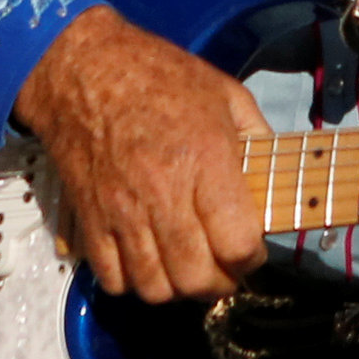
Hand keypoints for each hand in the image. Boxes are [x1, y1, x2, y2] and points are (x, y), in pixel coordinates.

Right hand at [13, 7, 268, 302]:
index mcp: (205, 161)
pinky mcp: (90, 219)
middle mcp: (164, 194)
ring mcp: (122, 212)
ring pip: (155, 288)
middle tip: (224, 270)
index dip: (252, 258)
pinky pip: (112, 278)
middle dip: (219, 284)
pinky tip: (147, 261)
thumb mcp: (225, 93)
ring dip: (178, 289)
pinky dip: (132, 282)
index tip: (252, 250)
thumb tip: (276, 173)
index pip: (237, 244)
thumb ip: (257, 135)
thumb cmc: (157, 75)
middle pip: (196, 278)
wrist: (83, 68)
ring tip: (187, 270)